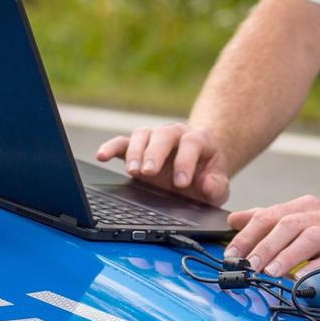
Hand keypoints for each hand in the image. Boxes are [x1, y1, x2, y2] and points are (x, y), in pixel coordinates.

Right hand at [94, 122, 230, 205]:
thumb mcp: (218, 186)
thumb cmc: (206, 177)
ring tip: (133, 172)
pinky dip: (110, 148)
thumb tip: (207, 185)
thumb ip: (217, 187)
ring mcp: (155, 138)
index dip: (186, 161)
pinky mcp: (137, 148)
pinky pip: (122, 143)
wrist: (197, 170)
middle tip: (149, 172)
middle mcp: (175, 133)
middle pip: (163, 134)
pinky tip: (101, 156)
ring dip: (135, 152)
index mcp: (199, 139)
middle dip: (155, 153)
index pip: (191, 143)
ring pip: (141, 135)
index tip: (181, 183)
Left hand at [225, 196, 319, 275]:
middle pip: (288, 225)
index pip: (269, 216)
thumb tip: (234, 220)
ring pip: (311, 237)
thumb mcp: (300, 218)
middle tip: (250, 265)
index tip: (233, 253)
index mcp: (303, 206)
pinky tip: (303, 277)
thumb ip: (267, 219)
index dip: (248, 235)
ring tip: (271, 272)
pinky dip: (317, 267)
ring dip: (288, 255)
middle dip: (265, 246)